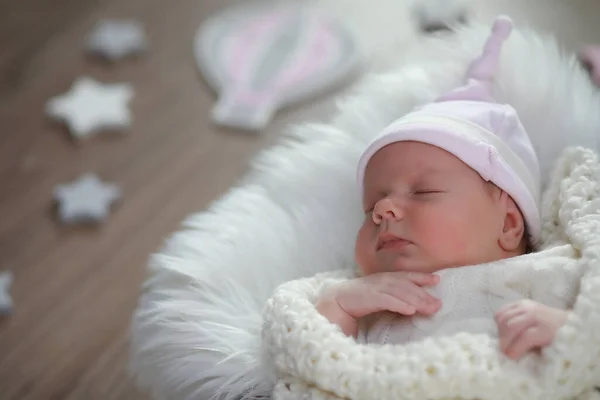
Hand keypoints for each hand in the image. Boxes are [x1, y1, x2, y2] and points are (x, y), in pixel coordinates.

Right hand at [315, 271, 441, 336]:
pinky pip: (388, 300)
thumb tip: (412, 304)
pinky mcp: (369, 297)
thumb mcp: (378, 294)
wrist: (336, 301)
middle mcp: (382, 280)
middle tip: (439, 304)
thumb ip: (392, 295)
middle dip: (424, 295)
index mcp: (385, 277)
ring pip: (401, 293)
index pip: (407, 276)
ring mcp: (376, 287)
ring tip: (430, 309)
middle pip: (408, 286)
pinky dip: (400, 304)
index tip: (437, 280)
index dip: (422, 277)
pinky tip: (410, 311)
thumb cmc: (359, 299)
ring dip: (417, 301)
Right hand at [495, 299, 568, 359]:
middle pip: (511, 326)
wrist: (565, 321)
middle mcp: (535, 314)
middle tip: (503, 351)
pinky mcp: (520, 302)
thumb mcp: (551, 349)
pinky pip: (502, 310)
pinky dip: (499, 321)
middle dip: (504, 341)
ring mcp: (526, 306)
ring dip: (500, 331)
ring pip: (504, 317)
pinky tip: (503, 329)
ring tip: (504, 341)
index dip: (515, 349)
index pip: (525, 337)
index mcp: (547, 328)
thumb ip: (534, 352)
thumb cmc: (558, 339)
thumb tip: (515, 357)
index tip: (510, 357)